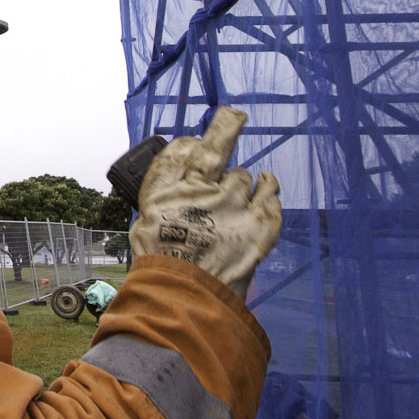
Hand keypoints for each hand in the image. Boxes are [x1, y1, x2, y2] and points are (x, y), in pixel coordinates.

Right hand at [128, 107, 281, 299]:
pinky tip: (268, 185)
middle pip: (219, 151)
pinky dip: (270, 189)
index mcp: (170, 191)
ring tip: (240, 193)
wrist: (185, 301)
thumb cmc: (161, 266)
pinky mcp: (259, 225)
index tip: (204, 125)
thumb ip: (165, 195)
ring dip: (243, 183)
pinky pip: (271, 195)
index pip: (185, 148)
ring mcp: (234, 205)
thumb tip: (181, 174)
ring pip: (244, 177)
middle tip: (235, 116)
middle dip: (227, 131)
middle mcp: (203, 189)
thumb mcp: (146, 225)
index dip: (195, 136)